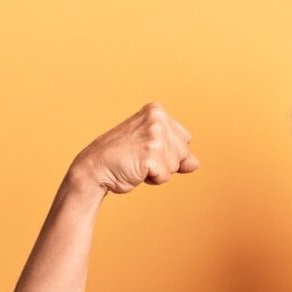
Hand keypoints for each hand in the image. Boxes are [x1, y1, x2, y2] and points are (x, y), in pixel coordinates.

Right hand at [69, 102, 199, 193]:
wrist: (95, 167)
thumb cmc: (122, 157)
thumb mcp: (152, 148)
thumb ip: (176, 153)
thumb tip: (195, 164)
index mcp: (157, 111)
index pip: (185, 139)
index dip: (169, 152)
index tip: (145, 148)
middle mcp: (157, 119)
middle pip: (183, 153)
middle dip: (166, 162)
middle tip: (140, 157)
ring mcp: (154, 135)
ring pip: (175, 165)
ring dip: (159, 172)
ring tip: (137, 163)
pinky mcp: (151, 153)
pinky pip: (165, 176)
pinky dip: (153, 179)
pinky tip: (136, 170)